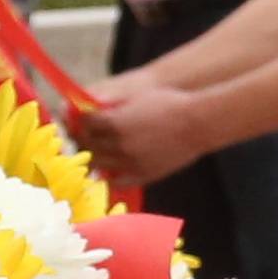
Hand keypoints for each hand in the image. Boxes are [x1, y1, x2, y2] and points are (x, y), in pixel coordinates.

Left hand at [77, 71, 221, 191]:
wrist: (198, 122)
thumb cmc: (170, 104)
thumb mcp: (136, 98)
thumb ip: (112, 106)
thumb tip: (92, 111)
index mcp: (114, 122)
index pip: (84, 125)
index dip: (79, 122)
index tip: (80, 121)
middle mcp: (118, 144)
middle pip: (88, 145)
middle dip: (83, 140)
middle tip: (82, 138)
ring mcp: (130, 162)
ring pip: (99, 165)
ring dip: (94, 157)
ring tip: (95, 152)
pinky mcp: (143, 174)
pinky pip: (117, 180)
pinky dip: (110, 175)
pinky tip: (109, 169)